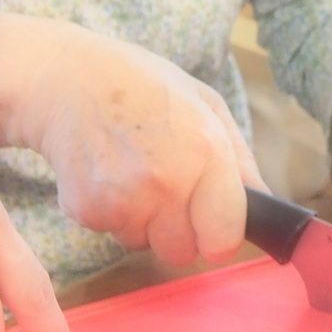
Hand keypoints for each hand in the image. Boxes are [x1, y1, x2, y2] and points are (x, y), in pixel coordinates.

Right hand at [4, 24, 264, 267]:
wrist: (65, 79)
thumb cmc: (142, 86)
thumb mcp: (205, 103)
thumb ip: (240, 160)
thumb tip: (265, 206)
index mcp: (205, 154)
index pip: (223, 240)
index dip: (219, 234)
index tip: (212, 221)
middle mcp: (166, 183)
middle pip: (183, 252)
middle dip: (179, 229)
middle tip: (164, 186)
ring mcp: (123, 201)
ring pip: (146, 245)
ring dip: (143, 221)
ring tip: (132, 172)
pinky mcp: (87, 211)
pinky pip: (112, 234)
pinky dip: (111, 213)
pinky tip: (107, 173)